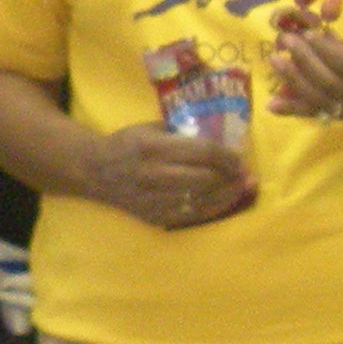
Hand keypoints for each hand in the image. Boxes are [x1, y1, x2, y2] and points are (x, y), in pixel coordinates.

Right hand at [84, 123, 253, 229]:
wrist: (96, 171)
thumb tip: (217, 142)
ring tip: (243, 189)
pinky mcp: (154, 216)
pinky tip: (225, 202)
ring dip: (227, 195)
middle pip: (206, 178)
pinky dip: (212, 209)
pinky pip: (191, 216)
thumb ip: (182, 133)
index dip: (227, 157)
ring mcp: (154, 199)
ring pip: (201, 200)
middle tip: (246, 175)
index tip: (241, 158)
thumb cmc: (126, 143)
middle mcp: (155, 174)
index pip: (203, 152)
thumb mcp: (150, 127)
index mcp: (155, 147)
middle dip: (231, 177)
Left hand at [269, 0, 342, 125]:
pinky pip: (316, 114)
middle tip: (285, 41)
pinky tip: (272, 104)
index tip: (306, 33)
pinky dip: (293, 109)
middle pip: (330, 84)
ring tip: (275, 61)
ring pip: (320, 102)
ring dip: (294, 82)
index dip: (325, 50)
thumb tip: (313, 38)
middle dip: (304, 62)